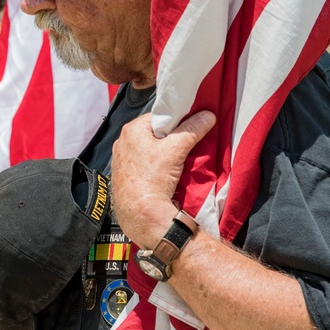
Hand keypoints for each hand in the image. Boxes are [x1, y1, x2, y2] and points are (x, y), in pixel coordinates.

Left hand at [110, 111, 214, 247]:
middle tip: (184, 146)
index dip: (176, 121)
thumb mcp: (175, 150)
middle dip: (170, 139)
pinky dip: (155, 166)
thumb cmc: (151, 179)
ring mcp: (122, 160)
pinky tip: (164, 174)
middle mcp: (123, 142)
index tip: (189, 127)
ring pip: (149, 149)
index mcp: (131, 130)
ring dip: (163, 153)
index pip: (158, 117)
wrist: (140, 213)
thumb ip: (192, 130)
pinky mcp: (125, 175)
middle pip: (154, 133)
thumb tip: (207, 116)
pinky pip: (144, 163)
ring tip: (176, 162)